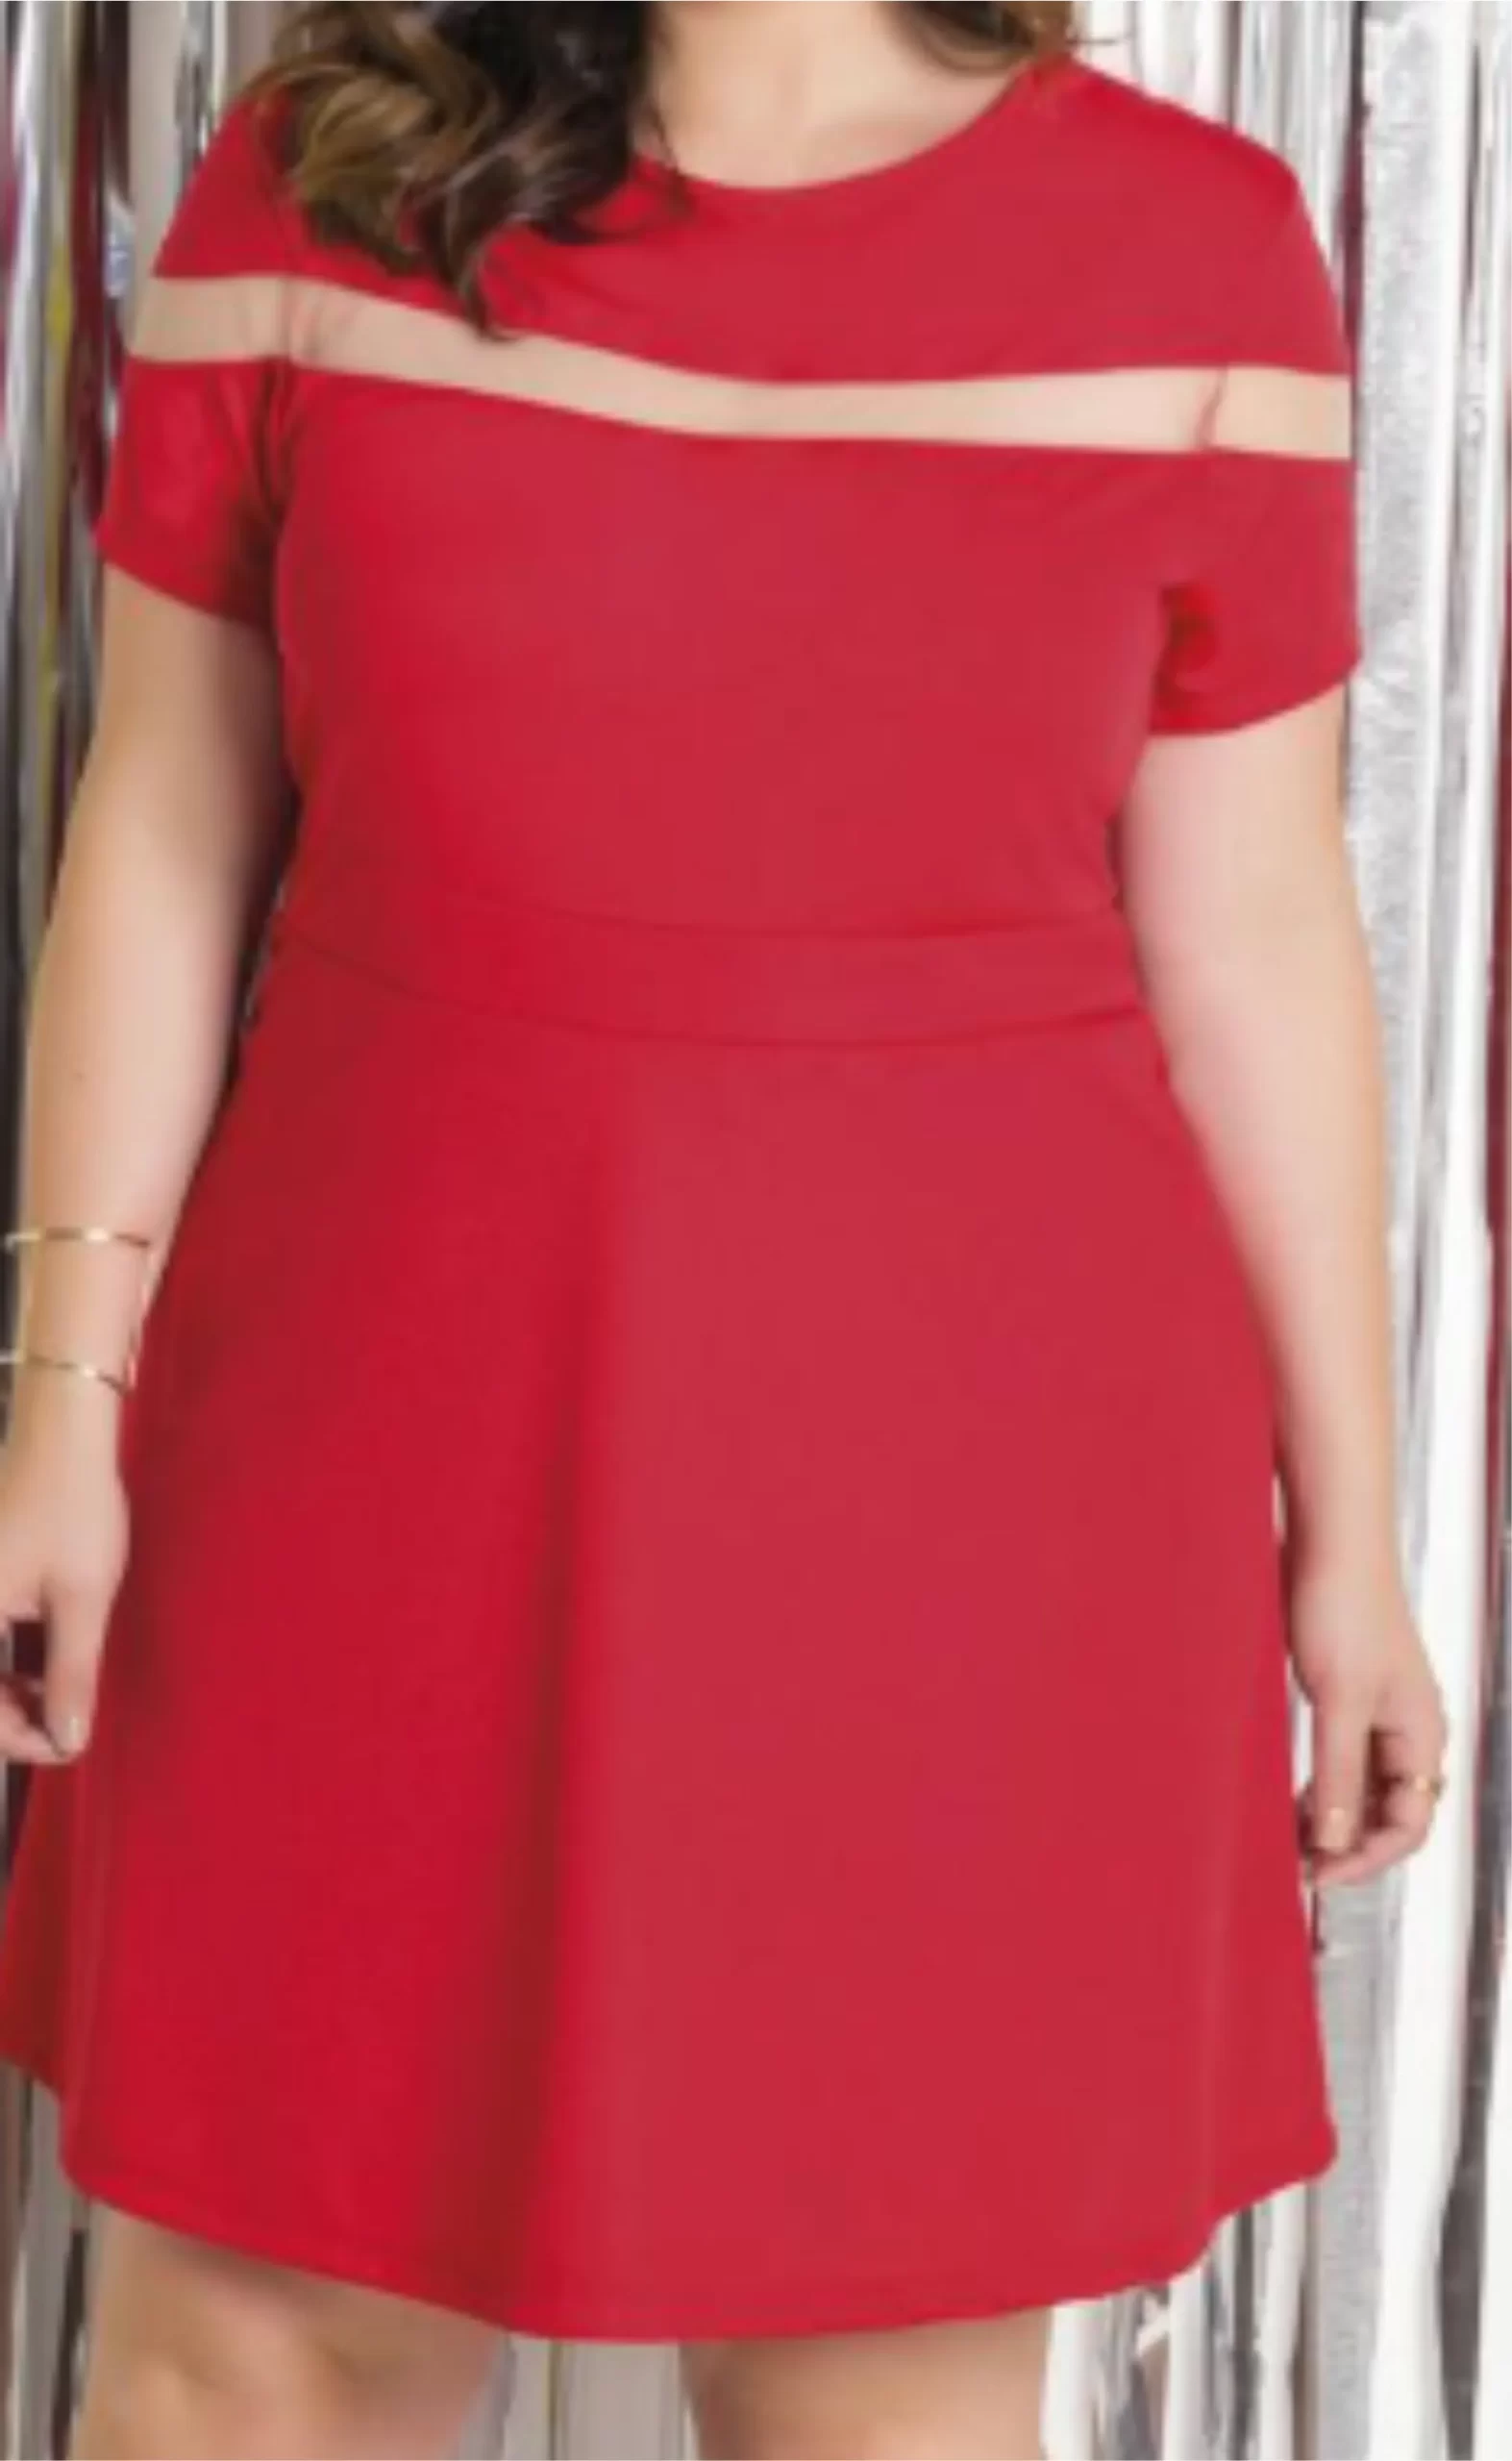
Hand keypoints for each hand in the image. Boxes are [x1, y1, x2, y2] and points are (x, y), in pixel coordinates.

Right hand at [0, 1384, 129, 1762]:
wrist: (63, 1433)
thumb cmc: (73, 1506)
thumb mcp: (82, 1599)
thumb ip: (72, 1675)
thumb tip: (68, 1739)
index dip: (22, 1739)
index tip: (69, 1743)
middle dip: (17, 1716)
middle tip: (70, 1721)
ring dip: (15, 1688)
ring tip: (64, 1691)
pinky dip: (14, 1655)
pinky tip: (49, 1655)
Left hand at [1286, 1541, 1447, 1887]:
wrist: (1328, 1543)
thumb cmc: (1344, 1607)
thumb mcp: (1339, 1700)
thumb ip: (1339, 1773)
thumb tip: (1336, 1840)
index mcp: (1422, 1734)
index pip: (1408, 1824)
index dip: (1365, 1857)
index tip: (1318, 1874)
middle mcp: (1408, 1731)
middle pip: (1389, 1813)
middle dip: (1349, 1844)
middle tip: (1299, 1866)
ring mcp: (1379, 1715)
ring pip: (1364, 1790)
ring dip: (1332, 1819)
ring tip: (1290, 1841)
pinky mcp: (1347, 1698)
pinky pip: (1343, 1760)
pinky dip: (1321, 1786)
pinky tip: (1291, 1800)